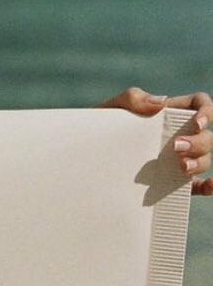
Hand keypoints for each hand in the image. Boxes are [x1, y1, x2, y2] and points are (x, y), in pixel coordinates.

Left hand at [97, 86, 212, 194]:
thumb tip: (161, 103)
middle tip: (176, 147)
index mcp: (169, 114)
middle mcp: (179, 136)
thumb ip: (132, 99)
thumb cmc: (99, 127)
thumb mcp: (111, 109)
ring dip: (200, 162)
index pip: (199, 105)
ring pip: (205, 159)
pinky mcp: (173, 183)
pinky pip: (198, 186)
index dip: (206, 111)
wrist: (84, 156)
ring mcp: (177, 160)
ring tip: (181, 167)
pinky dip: (209, 186)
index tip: (196, 123)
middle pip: (207, 135)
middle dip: (199, 141)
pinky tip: (210, 184)